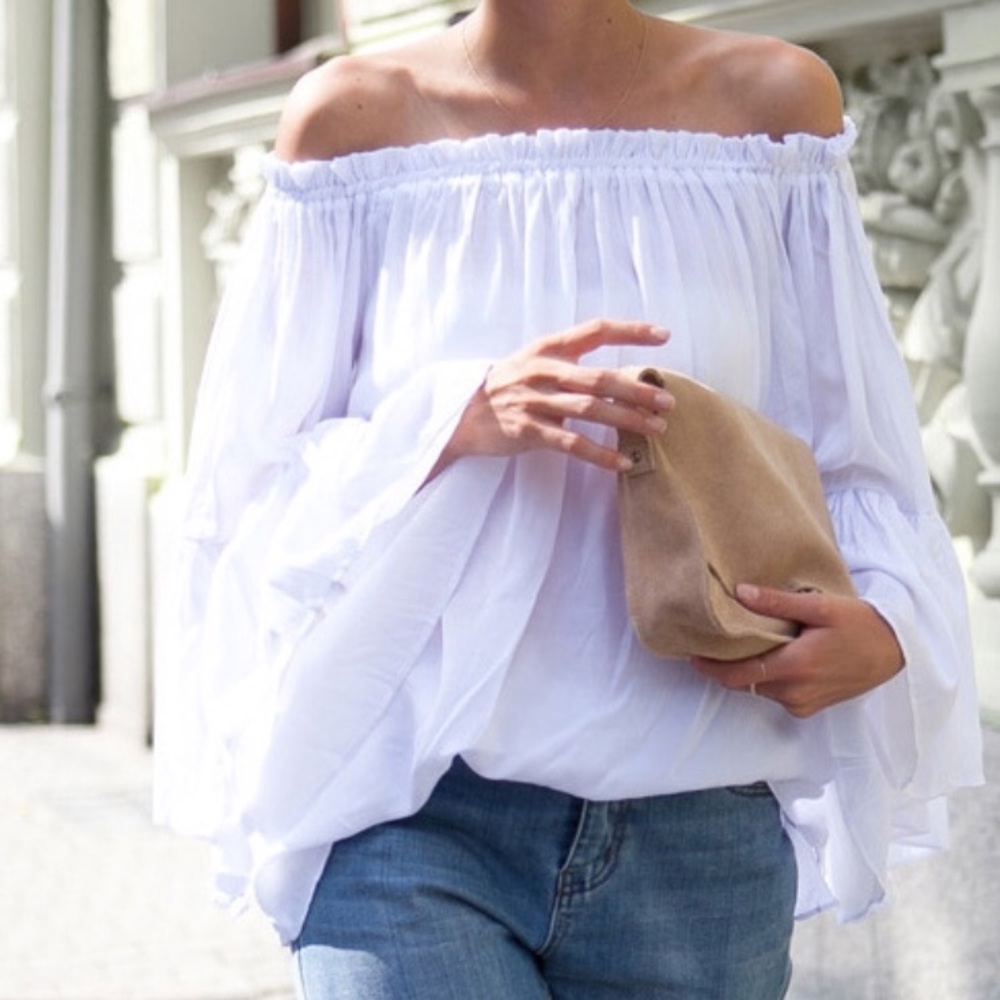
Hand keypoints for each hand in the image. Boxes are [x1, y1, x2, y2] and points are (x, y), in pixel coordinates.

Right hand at [436, 318, 674, 473]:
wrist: (460, 414)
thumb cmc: (507, 387)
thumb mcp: (533, 362)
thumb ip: (569, 362)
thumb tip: (618, 375)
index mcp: (547, 348)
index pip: (595, 330)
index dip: (631, 331)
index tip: (664, 336)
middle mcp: (542, 371)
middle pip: (599, 378)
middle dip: (637, 390)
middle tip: (668, 401)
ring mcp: (534, 402)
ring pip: (590, 411)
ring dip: (627, 420)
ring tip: (656, 429)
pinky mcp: (527, 431)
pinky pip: (571, 444)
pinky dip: (600, 454)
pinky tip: (623, 461)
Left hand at [691, 584, 904, 717]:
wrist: (898, 653)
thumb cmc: (861, 625)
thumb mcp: (821, 607)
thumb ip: (778, 602)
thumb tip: (740, 592)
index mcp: (794, 667)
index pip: (737, 676)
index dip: (710, 668)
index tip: (691, 656)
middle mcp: (794, 693)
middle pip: (745, 682)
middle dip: (726, 667)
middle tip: (712, 644)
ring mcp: (803, 704)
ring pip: (760, 689)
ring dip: (750, 671)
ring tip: (743, 645)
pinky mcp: (811, 708)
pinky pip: (777, 695)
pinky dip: (769, 679)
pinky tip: (773, 657)